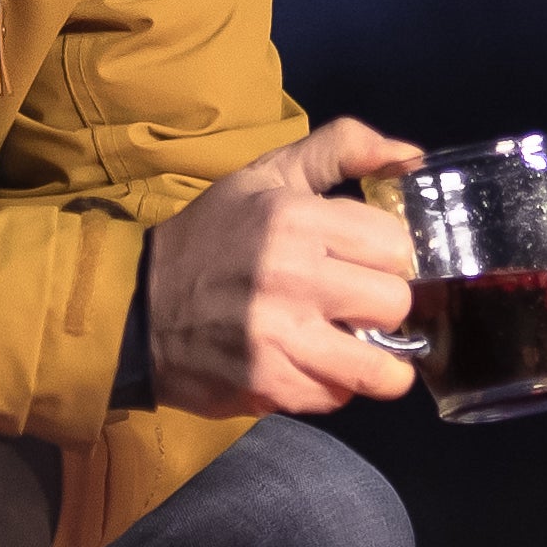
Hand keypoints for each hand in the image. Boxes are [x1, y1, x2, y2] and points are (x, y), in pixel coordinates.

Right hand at [143, 118, 427, 417]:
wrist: (136, 307)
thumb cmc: (211, 236)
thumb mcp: (266, 176)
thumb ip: (340, 150)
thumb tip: (411, 154)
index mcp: (294, 218)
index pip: (396, 246)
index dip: (389, 255)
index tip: (369, 261)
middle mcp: (291, 277)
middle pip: (395, 304)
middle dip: (384, 305)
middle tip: (359, 303)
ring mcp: (279, 337)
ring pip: (378, 366)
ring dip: (375, 360)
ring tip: (356, 347)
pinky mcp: (268, 385)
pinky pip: (337, 397)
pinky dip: (333, 385)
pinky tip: (313, 364)